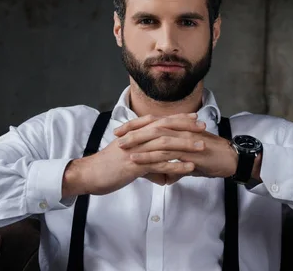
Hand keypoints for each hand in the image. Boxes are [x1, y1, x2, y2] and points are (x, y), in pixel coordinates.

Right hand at [62, 114, 204, 196]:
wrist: (89, 174)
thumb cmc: (107, 167)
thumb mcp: (127, 159)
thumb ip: (145, 162)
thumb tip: (159, 172)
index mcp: (134, 133)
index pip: (159, 121)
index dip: (177, 119)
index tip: (193, 118)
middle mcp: (136, 138)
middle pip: (165, 128)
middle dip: (185, 126)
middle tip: (203, 126)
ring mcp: (136, 150)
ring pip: (165, 144)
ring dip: (185, 145)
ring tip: (202, 146)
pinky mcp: (135, 165)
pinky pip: (159, 164)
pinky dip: (176, 165)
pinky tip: (189, 167)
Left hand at [116, 117, 237, 181]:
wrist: (232, 160)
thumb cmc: (212, 159)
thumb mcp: (191, 160)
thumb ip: (177, 164)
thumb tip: (167, 175)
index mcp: (180, 128)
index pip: (154, 122)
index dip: (136, 125)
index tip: (120, 130)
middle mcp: (181, 130)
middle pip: (152, 126)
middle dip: (132, 130)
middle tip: (116, 136)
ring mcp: (185, 139)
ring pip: (156, 138)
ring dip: (137, 143)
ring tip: (122, 147)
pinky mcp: (188, 152)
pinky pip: (165, 153)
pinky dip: (149, 156)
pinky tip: (137, 159)